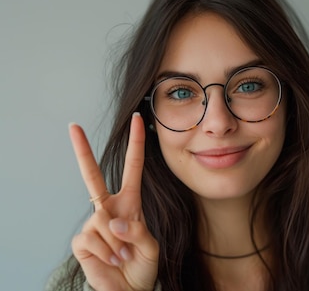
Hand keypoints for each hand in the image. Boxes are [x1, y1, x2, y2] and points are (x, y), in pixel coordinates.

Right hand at [69, 113, 158, 290]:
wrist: (130, 289)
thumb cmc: (142, 266)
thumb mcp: (150, 247)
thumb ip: (137, 231)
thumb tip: (112, 220)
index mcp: (130, 203)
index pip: (133, 168)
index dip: (136, 144)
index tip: (136, 120)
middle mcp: (108, 209)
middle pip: (92, 176)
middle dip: (81, 151)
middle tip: (72, 126)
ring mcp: (93, 223)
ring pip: (104, 222)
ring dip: (118, 244)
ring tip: (123, 256)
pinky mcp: (81, 240)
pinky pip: (94, 239)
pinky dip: (108, 253)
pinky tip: (112, 260)